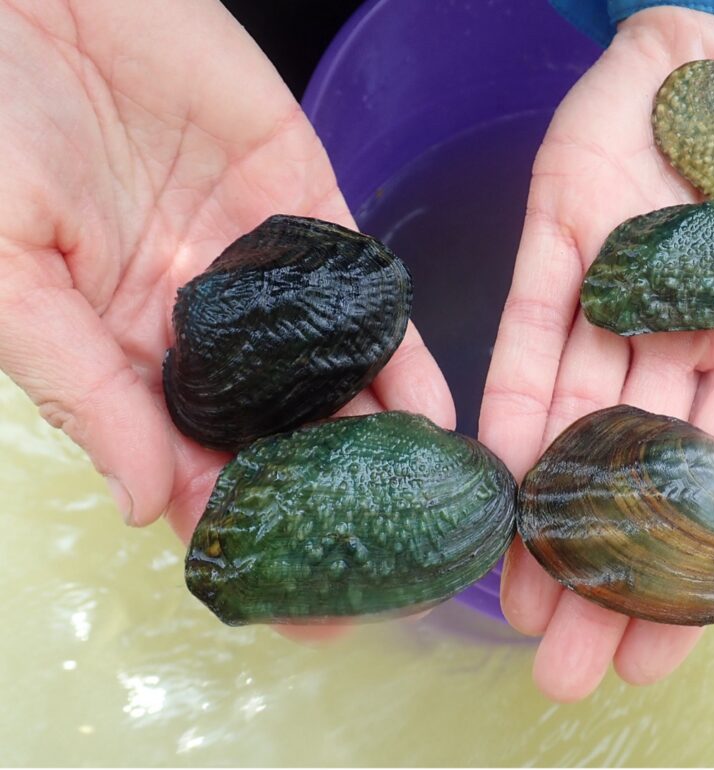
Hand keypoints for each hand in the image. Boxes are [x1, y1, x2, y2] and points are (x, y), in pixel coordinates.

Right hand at [0, 2, 453, 557]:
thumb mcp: (0, 269)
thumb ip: (78, 385)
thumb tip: (143, 503)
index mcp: (119, 352)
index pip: (189, 470)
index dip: (241, 538)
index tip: (296, 610)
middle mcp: (197, 324)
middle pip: (277, 437)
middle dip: (327, 509)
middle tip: (385, 580)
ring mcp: (256, 266)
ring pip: (330, 374)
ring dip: (376, 444)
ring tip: (426, 512)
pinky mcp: (302, 200)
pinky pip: (361, 292)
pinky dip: (397, 352)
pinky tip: (433, 411)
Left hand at [479, 7, 713, 700]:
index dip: (687, 562)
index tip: (654, 649)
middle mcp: (674, 338)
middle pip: (633, 471)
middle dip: (600, 569)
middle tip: (566, 666)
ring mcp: (610, 295)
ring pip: (573, 423)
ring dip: (545, 513)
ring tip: (519, 606)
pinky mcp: (555, 243)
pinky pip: (531, 335)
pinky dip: (514, 406)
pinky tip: (496, 483)